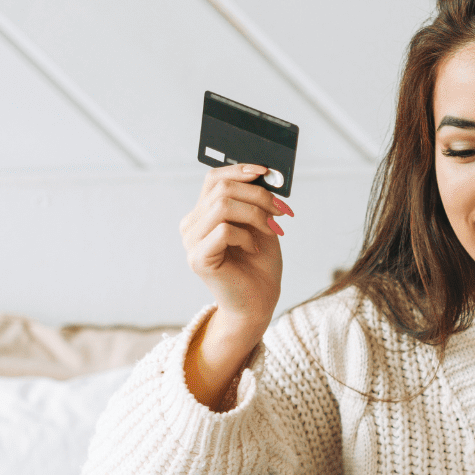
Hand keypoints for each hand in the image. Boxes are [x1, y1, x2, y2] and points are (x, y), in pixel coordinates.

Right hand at [179, 165, 291, 407]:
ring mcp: (191, 242)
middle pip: (221, 189)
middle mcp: (191, 225)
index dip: (240, 170)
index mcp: (203, 214)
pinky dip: (247, 236)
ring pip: (223, 206)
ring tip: (273, 230)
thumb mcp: (261, 225)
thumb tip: (263, 175)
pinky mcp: (198, 259)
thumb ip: (255, 201)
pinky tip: (254, 249)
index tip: (268, 173)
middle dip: (259, 195)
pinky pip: (224, 230)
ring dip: (256, 214)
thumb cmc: (259, 266)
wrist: (258, 304)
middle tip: (282, 211)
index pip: (214, 179)